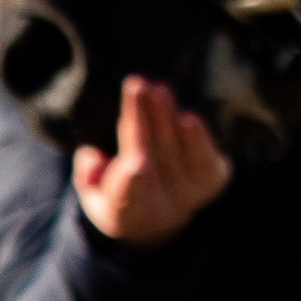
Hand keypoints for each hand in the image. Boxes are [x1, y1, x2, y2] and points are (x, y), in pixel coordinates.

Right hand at [73, 77, 232, 246]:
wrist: (162, 213)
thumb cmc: (120, 191)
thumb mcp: (93, 190)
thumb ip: (87, 176)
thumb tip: (93, 157)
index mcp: (126, 215)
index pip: (127, 194)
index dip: (131, 179)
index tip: (137, 162)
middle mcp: (162, 210)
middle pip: (151, 158)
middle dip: (142, 120)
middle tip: (136, 86)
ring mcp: (191, 195)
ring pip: (177, 151)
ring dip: (166, 117)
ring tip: (158, 89)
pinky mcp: (213, 180)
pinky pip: (205, 156)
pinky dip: (198, 137)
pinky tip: (188, 117)